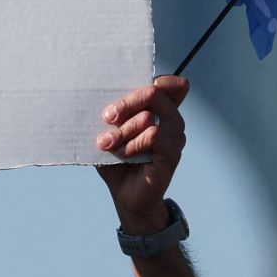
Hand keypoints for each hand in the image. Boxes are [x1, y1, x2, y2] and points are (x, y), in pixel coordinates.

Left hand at [94, 76, 188, 234]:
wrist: (126, 196)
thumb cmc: (117, 160)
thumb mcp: (111, 132)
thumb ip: (113, 112)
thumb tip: (100, 95)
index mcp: (160, 110)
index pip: (162, 82)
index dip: (142, 81)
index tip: (117, 99)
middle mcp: (172, 119)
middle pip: (153, 92)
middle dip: (125, 103)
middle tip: (106, 117)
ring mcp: (176, 136)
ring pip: (148, 117)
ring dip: (122, 131)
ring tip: (107, 144)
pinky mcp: (173, 154)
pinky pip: (154, 135)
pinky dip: (133, 144)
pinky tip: (123, 154)